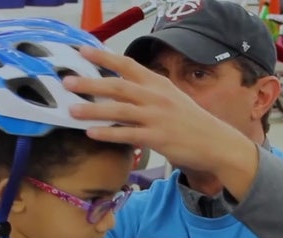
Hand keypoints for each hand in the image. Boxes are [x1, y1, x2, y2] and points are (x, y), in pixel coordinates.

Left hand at [63, 46, 257, 187]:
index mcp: (158, 83)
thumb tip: (121, 86)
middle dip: (90, 84)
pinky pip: (127, 135)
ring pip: (119, 110)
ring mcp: (157, 117)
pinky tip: (91, 134)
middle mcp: (156, 97)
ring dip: (93, 110)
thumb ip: (147, 91)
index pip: (127, 65)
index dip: (103, 57)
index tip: (82, 51)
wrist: (215, 142)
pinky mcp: (158, 138)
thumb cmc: (190, 121)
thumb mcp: (171, 97)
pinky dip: (108, 133)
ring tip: (71, 111)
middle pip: (117, 86)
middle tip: (67, 82)